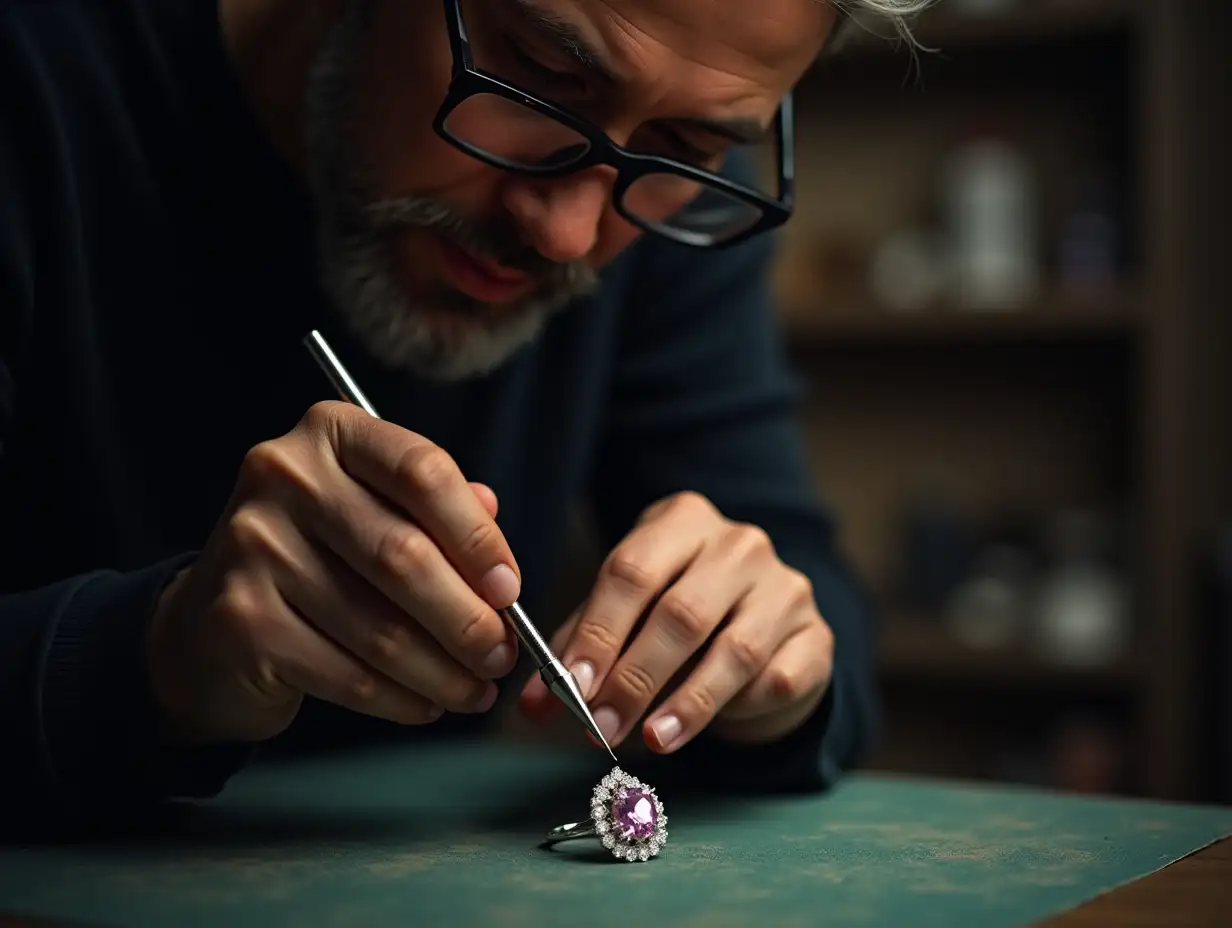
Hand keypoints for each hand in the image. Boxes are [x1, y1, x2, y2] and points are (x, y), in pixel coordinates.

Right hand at [147, 401, 522, 744]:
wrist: (206, 628)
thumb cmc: (317, 560)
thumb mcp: (374, 511)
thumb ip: (435, 512)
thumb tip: (496, 536)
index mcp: (330, 433)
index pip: (422, 471)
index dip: (478, 537)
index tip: (509, 589)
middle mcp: (285, 477)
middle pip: (405, 555)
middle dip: (469, 619)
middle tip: (503, 655)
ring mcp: (255, 547)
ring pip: (380, 627)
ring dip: (443, 671)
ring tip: (476, 689)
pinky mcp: (243, 620)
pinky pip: (347, 674)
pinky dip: (401, 699)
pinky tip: (426, 704)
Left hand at [519, 492, 832, 752]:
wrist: (765, 624)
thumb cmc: (677, 615)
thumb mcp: (624, 615)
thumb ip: (577, 651)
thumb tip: (534, 705)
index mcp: (682, 520)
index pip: (632, 572)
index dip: (599, 632)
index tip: (572, 685)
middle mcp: (740, 543)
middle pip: (681, 613)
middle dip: (634, 678)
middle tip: (599, 727)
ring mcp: (786, 587)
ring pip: (735, 651)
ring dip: (687, 704)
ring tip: (651, 741)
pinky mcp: (816, 636)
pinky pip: (778, 678)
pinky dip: (741, 707)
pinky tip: (714, 726)